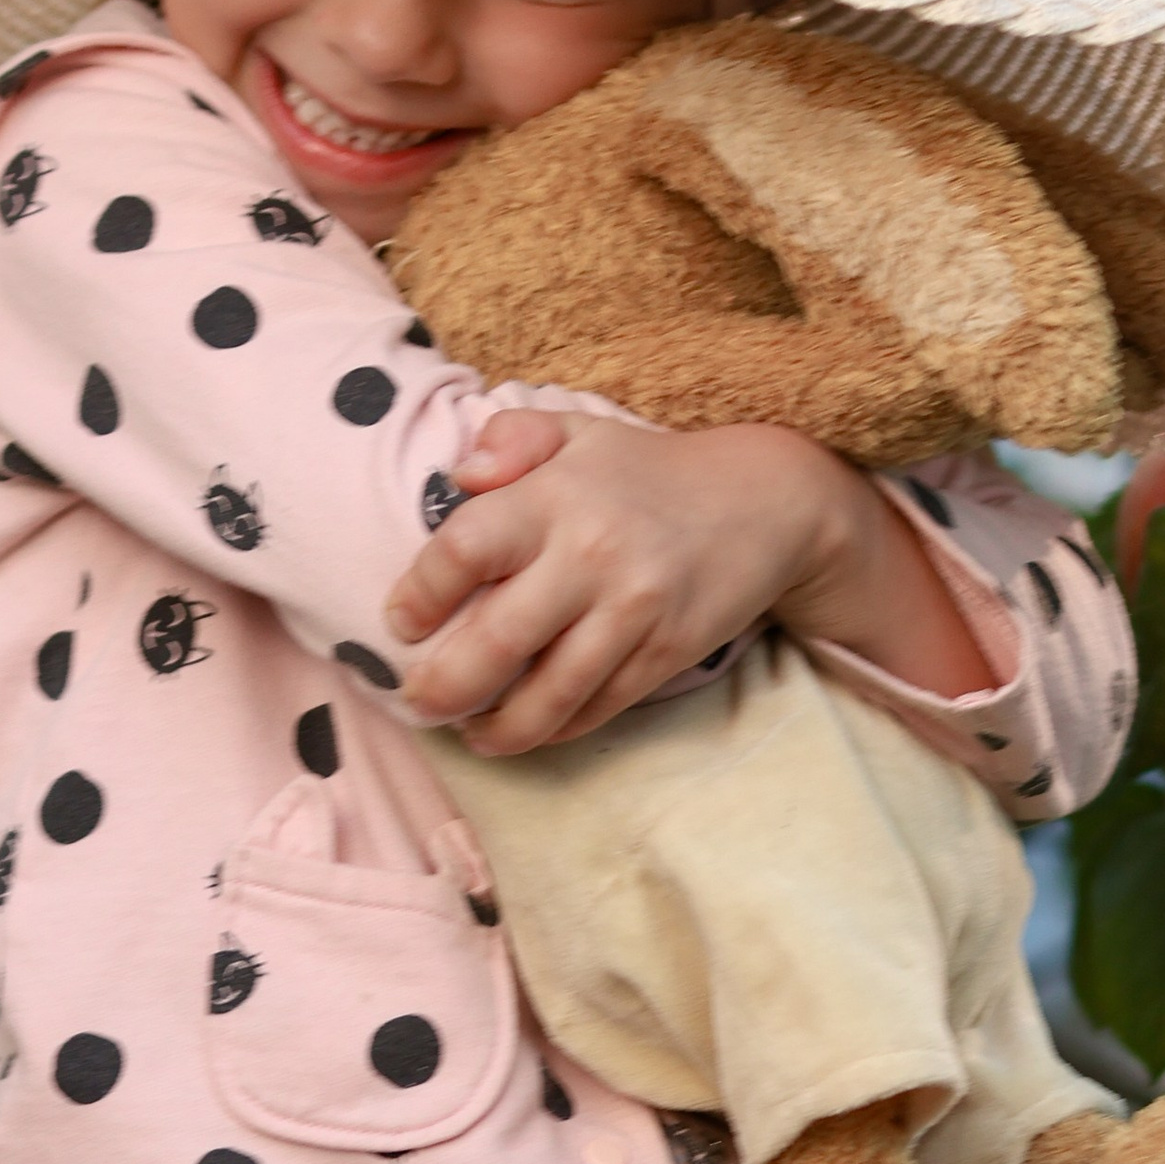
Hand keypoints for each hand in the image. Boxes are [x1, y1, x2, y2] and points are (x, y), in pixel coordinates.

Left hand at [385, 414, 985, 753]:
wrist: (764, 503)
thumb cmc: (646, 473)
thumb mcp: (579, 431)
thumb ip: (512, 438)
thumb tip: (460, 473)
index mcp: (557, 498)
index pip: (466, 547)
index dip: (422, 591)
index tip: (400, 621)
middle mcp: (592, 557)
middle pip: (497, 640)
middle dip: (444, 686)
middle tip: (417, 701)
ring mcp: (632, 613)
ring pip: (549, 694)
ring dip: (499, 727)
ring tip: (468, 732)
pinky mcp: (665, 655)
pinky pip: (597, 707)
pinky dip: (555, 728)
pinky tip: (526, 730)